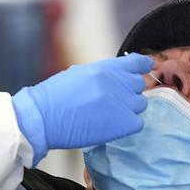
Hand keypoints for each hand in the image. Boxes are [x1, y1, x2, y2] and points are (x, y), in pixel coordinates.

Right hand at [12, 53, 152, 164]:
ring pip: (140, 104)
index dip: (143, 66)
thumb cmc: (54, 96)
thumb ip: (101, 75)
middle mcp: (118, 82)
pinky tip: (112, 127)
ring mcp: (122, 103)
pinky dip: (128, 125)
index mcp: (106, 67)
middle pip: (139, 85)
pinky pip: (137, 123)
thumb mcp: (79, 74)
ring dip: (129, 109)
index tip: (146, 68)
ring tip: (110, 115)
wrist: (43, 117)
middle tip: (114, 101)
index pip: (137, 62)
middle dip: (129, 92)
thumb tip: (114, 78)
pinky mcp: (123, 124)